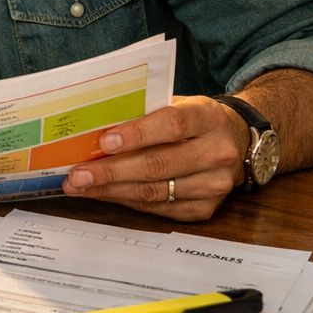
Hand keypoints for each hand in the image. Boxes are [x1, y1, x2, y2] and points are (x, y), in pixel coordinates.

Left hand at [60, 95, 248, 219]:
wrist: (234, 141)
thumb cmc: (194, 120)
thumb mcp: (178, 103)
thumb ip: (144, 112)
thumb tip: (94, 128)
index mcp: (208, 117)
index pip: (172, 124)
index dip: (137, 134)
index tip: (104, 142)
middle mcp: (217, 152)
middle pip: (158, 164)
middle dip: (111, 171)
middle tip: (78, 174)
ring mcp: (214, 184)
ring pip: (155, 191)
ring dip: (112, 190)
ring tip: (81, 187)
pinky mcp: (206, 208)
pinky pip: (159, 207)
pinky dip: (127, 200)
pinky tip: (105, 194)